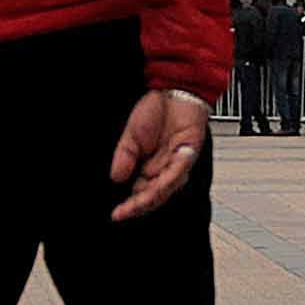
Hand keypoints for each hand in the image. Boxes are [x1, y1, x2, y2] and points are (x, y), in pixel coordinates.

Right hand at [110, 88, 209, 221]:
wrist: (174, 91)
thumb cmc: (156, 112)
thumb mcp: (130, 136)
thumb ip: (124, 158)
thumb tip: (115, 178)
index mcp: (150, 168)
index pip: (140, 194)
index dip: (129, 206)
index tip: (116, 214)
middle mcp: (164, 170)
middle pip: (153, 196)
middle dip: (138, 206)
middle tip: (123, 212)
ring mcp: (177, 164)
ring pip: (165, 189)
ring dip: (150, 197)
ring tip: (135, 203)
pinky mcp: (188, 155)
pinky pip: (177, 172)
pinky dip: (167, 179)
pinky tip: (154, 184)